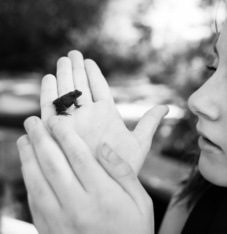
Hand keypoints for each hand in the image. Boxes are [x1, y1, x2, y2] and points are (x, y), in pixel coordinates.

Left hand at [17, 116, 153, 233]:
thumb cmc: (133, 229)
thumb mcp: (140, 201)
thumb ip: (122, 172)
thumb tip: (104, 146)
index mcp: (103, 195)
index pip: (79, 157)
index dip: (65, 135)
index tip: (57, 119)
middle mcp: (78, 206)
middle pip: (54, 165)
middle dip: (41, 139)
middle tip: (33, 121)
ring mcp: (60, 220)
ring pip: (37, 182)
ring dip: (28, 157)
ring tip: (24, 139)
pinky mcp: (50, 230)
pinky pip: (34, 201)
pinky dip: (28, 180)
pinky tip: (27, 167)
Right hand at [40, 50, 167, 172]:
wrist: (105, 183)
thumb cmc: (124, 166)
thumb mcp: (141, 141)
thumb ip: (150, 122)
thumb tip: (167, 107)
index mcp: (106, 114)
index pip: (98, 88)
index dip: (93, 74)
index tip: (89, 60)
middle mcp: (88, 115)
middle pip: (80, 86)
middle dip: (75, 70)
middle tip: (72, 53)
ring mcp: (74, 121)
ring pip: (66, 93)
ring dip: (63, 76)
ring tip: (62, 60)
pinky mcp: (60, 130)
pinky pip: (52, 109)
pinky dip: (49, 94)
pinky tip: (48, 78)